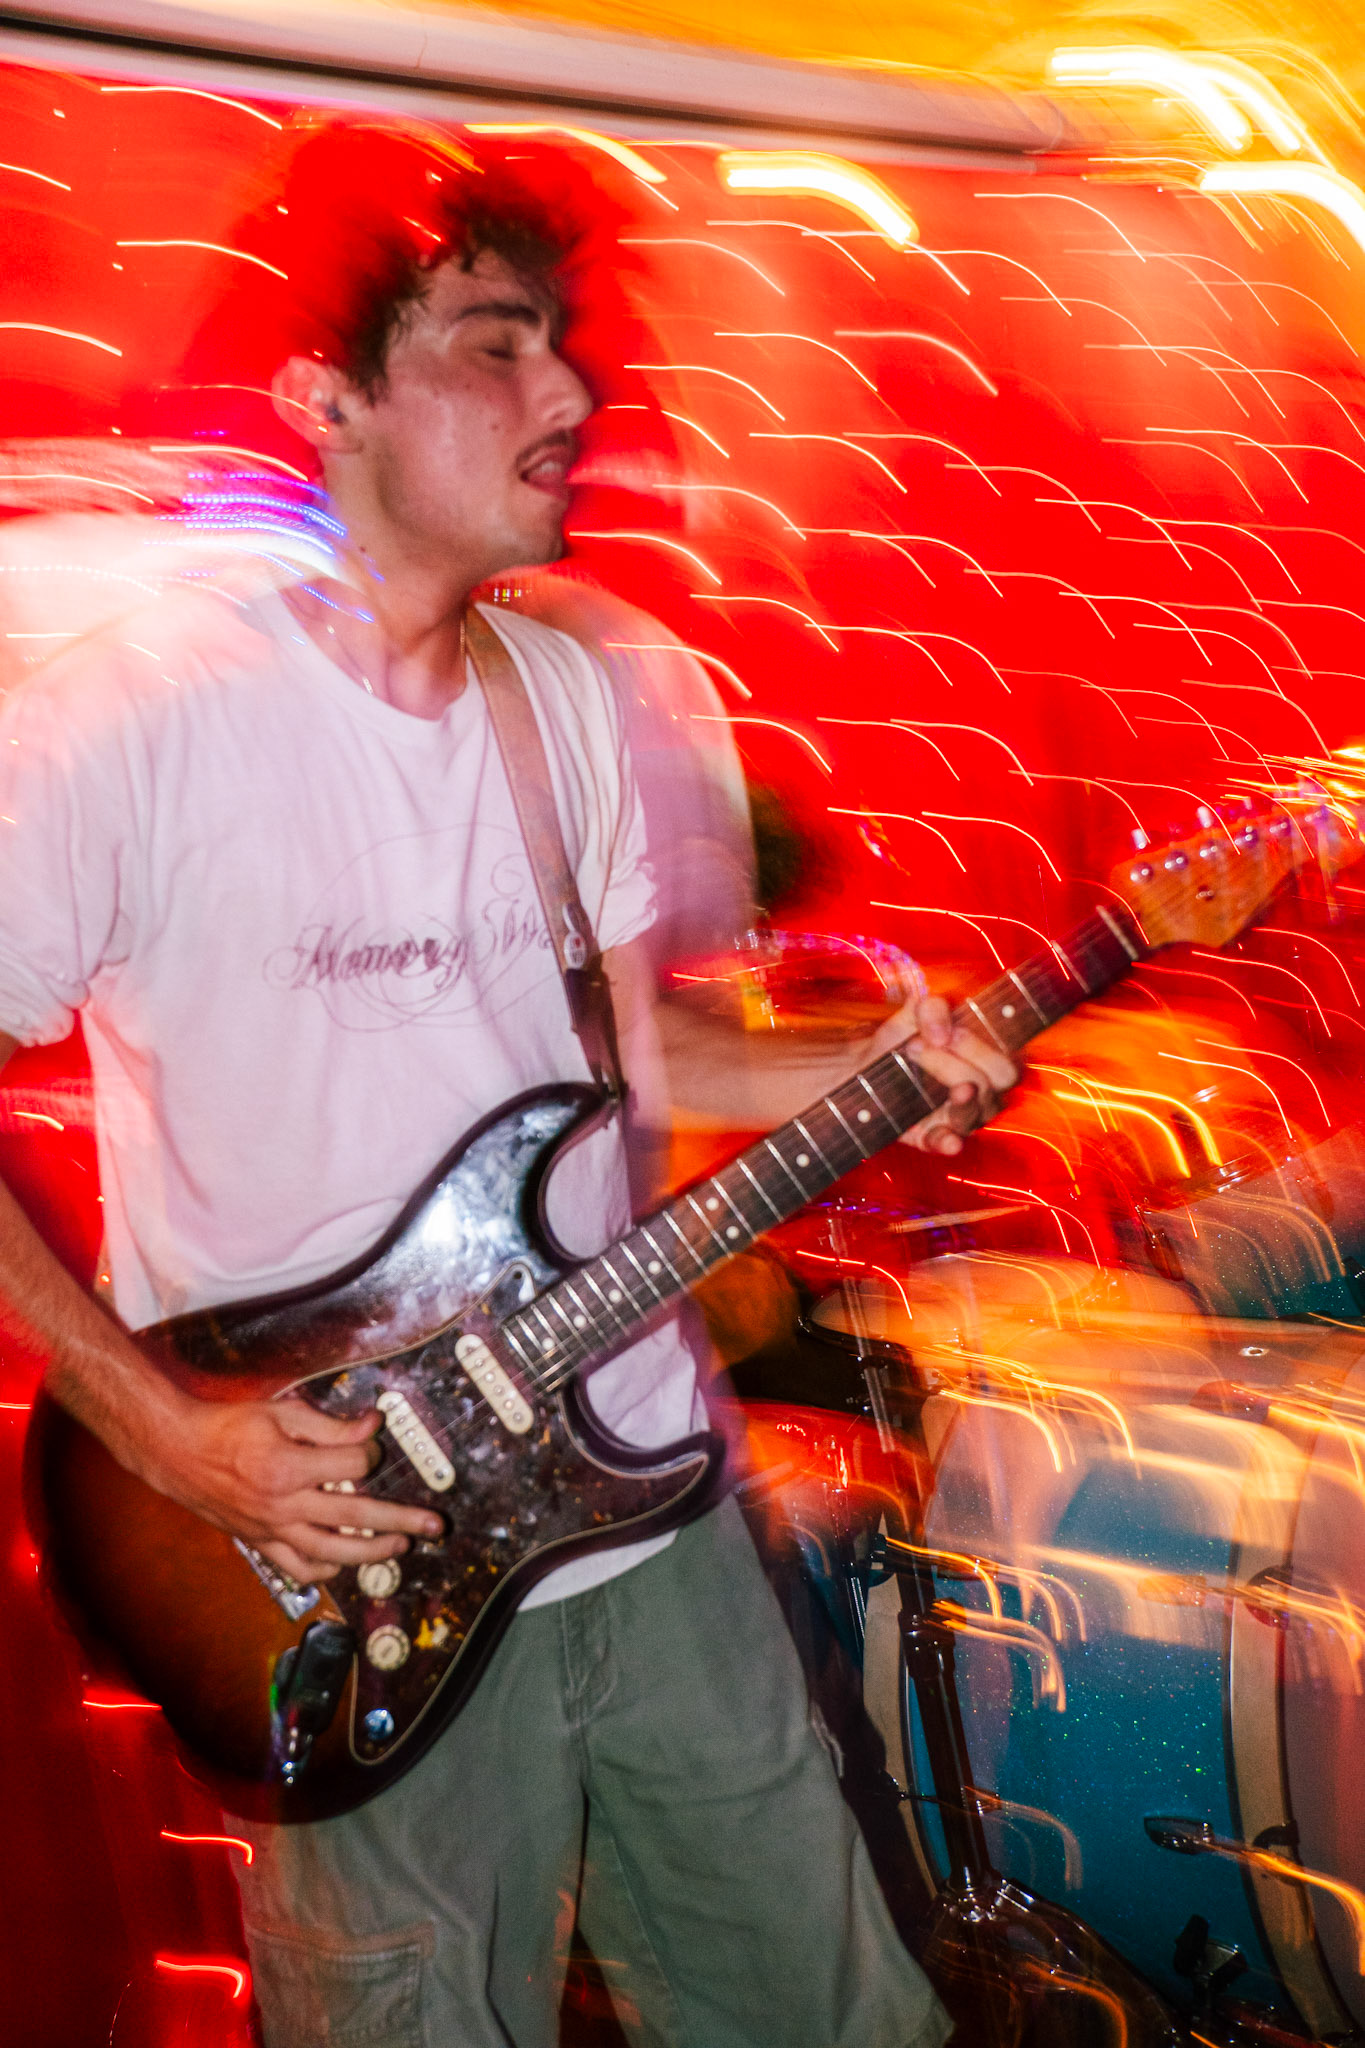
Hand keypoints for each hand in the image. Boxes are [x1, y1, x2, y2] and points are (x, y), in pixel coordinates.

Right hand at [132, 1388, 442, 1584]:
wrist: (178, 1452)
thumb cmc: (228, 1426)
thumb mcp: (281, 1411)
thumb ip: (330, 1425)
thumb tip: (373, 1426)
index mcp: (290, 1466)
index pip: (353, 1465)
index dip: (371, 1452)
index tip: (372, 1445)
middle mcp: (284, 1504)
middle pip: (356, 1516)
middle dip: (401, 1519)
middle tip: (433, 1525)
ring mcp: (273, 1529)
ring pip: (332, 1552)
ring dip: (371, 1553)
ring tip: (399, 1548)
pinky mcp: (261, 1542)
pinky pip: (298, 1567)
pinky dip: (325, 1570)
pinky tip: (343, 1565)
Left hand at [865, 992, 1016, 1154]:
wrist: (866, 1064)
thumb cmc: (903, 1037)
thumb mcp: (915, 1012)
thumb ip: (933, 1007)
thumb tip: (941, 1032)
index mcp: (988, 1063)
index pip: (1007, 1066)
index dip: (981, 1049)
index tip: (947, 1032)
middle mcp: (982, 1094)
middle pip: (994, 1089)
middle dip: (958, 1065)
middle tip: (917, 1046)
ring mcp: (959, 1118)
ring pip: (972, 1115)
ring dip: (947, 1090)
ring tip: (915, 1065)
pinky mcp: (931, 1137)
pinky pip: (946, 1145)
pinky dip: (948, 1143)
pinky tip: (948, 1141)